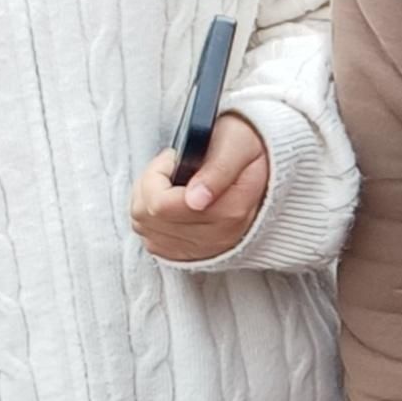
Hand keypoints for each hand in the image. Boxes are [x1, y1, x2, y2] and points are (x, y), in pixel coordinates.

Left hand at [130, 112, 270, 262]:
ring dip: (147, 199)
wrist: (257, 167)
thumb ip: (218, 169)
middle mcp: (218, 237)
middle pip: (148, 215)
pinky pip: (150, 241)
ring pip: (144, 226)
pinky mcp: (189, 255)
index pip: (161, 205)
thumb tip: (195, 201)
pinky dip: (151, 219)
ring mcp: (202, 249)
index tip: (175, 159)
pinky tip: (170, 203)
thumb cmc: (244, 148)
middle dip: (150, 184)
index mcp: (230, 210)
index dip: (158, 174)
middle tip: (173, 167)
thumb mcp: (237, 145)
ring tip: (171, 184)